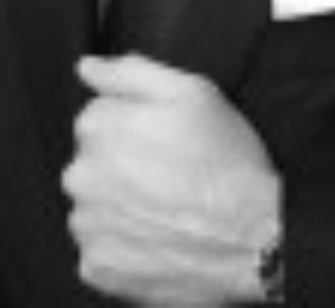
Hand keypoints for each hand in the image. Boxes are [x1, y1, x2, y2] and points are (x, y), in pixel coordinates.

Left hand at [62, 54, 281, 304]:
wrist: (252, 236)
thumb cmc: (226, 161)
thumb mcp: (191, 92)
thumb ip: (131, 72)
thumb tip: (88, 67)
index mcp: (99, 126)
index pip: (100, 113)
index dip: (137, 122)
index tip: (166, 137)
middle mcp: (82, 176)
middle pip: (94, 159)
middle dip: (124, 162)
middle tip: (171, 172)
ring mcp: (88, 225)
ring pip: (96, 203)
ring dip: (122, 203)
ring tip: (169, 206)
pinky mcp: (98, 267)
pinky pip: (101, 246)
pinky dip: (124, 242)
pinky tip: (159, 235)